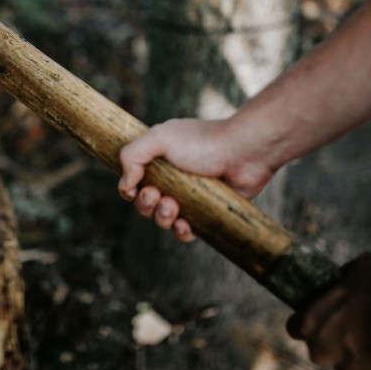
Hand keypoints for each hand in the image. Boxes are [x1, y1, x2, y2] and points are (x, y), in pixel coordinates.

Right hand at [118, 118, 274, 241]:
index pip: (134, 182)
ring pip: (164, 220)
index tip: (137, 187)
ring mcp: (190, 198)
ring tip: (173, 206)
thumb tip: (126, 184)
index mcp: (160, 161)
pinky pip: (186, 232)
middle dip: (146, 205)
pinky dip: (181, 232)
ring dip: (162, 218)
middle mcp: (173, 180)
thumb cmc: (203, 142)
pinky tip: (185, 224)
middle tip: (157, 195)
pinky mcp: (207, 213)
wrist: (244, 152)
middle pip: (146, 204)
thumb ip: (132, 155)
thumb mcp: (160, 137)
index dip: (131, 190)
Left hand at [287, 253, 370, 369]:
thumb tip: (347, 275)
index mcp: (313, 323)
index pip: (296, 328)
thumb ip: (347, 275)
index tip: (323, 319)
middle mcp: (324, 351)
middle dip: (334, 343)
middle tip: (358, 329)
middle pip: (321, 351)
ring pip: (349, 366)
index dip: (308, 324)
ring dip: (360, 356)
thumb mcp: (364, 265)